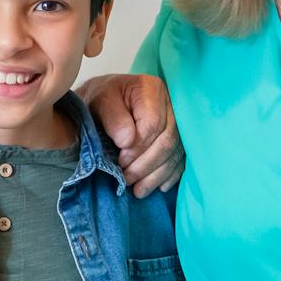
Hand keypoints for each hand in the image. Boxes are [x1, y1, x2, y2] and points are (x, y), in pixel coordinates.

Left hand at [77, 73, 180, 196]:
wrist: (105, 101)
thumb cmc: (101, 100)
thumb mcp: (99, 102)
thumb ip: (112, 118)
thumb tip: (127, 142)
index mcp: (152, 89)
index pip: (153, 125)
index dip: (138, 148)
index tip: (120, 161)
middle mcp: (171, 103)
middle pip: (168, 140)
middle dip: (147, 166)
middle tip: (127, 180)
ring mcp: (178, 120)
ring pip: (176, 153)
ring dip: (157, 175)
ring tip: (138, 191)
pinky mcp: (180, 136)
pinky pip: (181, 158)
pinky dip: (170, 175)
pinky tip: (159, 187)